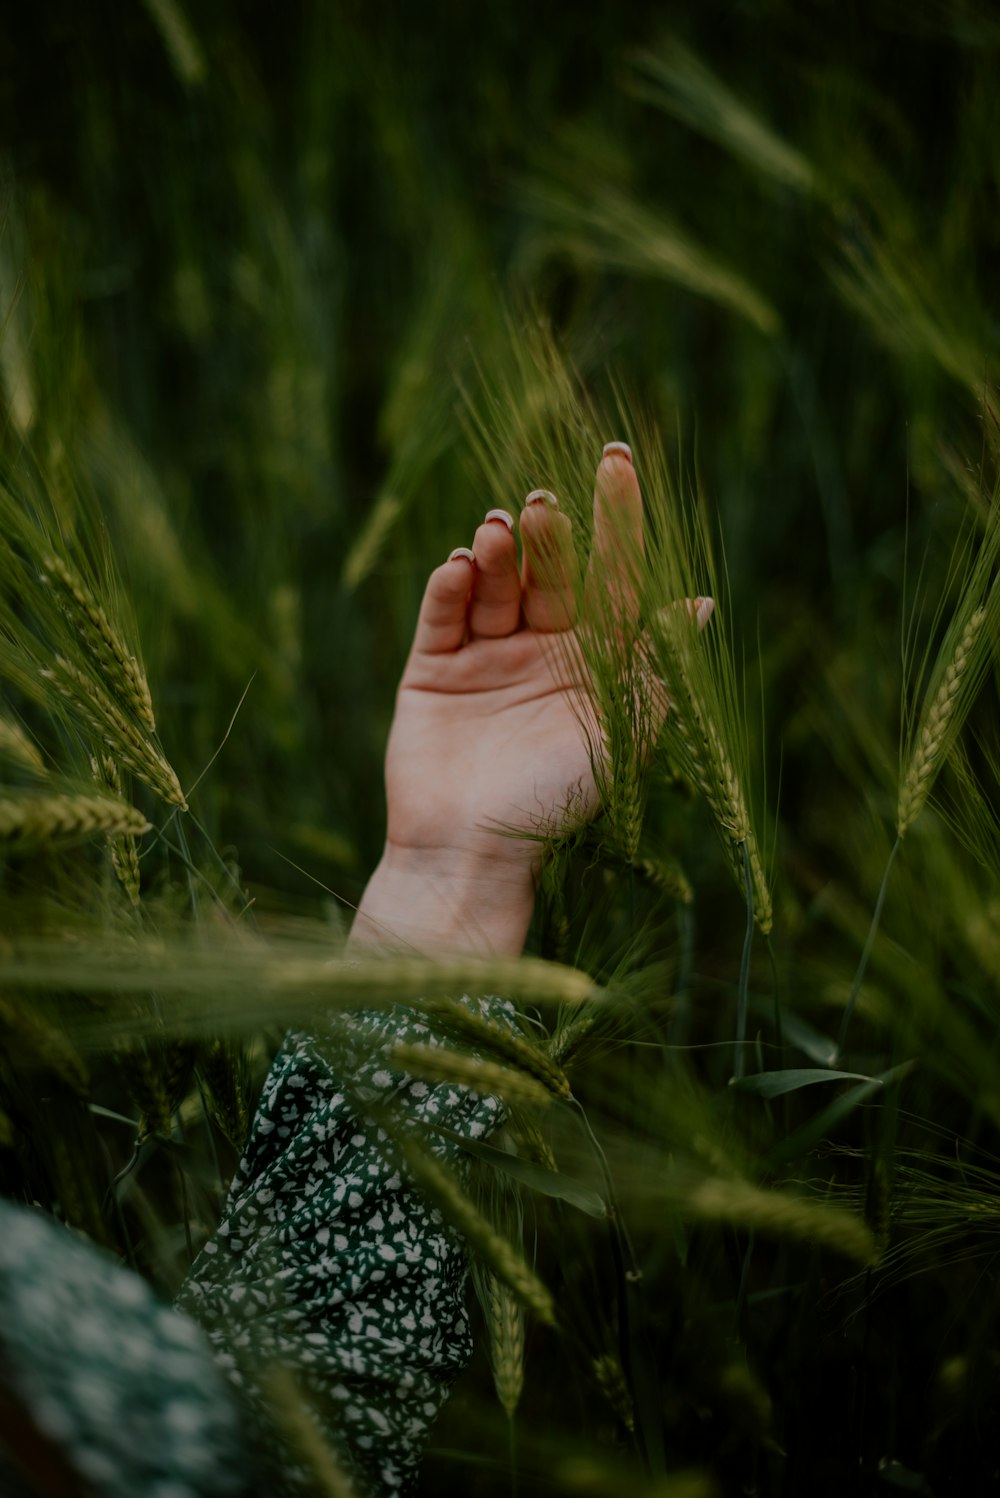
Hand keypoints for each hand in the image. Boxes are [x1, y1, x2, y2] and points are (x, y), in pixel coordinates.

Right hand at [348, 443, 700, 956]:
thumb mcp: (619, 735)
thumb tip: (701, 606)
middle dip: (550, 535)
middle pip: (550, 573)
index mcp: (595, 661)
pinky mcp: (432, 669)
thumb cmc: (556, 803)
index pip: (613, 577)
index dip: (618, 522)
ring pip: (495, 584)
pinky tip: (460, 564)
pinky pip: (441, 616)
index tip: (618, 462)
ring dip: (499, 553)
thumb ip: (654, 670)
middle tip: (545, 503)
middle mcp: (542, 649)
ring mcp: (485, 656)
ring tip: (499, 528)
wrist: (472, 853)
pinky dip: (450, 587)